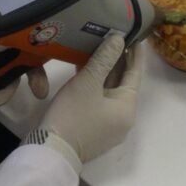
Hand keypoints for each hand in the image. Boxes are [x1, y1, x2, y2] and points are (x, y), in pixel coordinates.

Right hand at [27, 33, 142, 171]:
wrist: (50, 151)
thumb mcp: (88, 82)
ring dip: (104, 71)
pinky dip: (95, 84)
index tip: (135, 34)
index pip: (135, 74)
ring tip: (99, 46)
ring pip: (109, 91)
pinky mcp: (93, 129)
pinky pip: (99, 100)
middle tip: (115, 36)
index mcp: (127, 108)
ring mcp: (108, 126)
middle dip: (117, 60)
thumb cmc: (72, 115)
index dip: (134, 53)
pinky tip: (85, 68)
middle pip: (122, 83)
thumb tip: (119, 39)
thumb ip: (105, 58)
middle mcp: (123, 118)